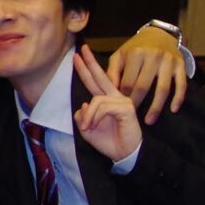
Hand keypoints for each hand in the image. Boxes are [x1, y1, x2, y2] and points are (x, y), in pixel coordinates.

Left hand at [69, 46, 142, 161]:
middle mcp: (115, 97)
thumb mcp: (88, 129)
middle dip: (89, 64)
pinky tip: (94, 126)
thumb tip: (83, 105)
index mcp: (106, 101)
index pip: (95, 81)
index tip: (78, 56)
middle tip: (80, 51)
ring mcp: (122, 101)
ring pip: (96, 99)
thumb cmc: (108, 141)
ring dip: (88, 116)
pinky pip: (103, 107)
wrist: (124, 153)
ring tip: (88, 127)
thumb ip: (82, 116)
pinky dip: (95, 117)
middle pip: (100, 77)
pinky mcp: (126, 108)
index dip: (87, 69)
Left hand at [105, 25, 189, 121]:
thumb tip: (104, 92)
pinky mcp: (180, 65)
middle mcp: (153, 56)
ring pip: (162, 89)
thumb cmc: (134, 48)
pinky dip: (178, 98)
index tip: (119, 108)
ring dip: (156, 108)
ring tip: (149, 121)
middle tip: (132, 117)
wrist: (158, 34)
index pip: (127, 82)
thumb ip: (111, 72)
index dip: (122, 97)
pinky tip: (173, 110)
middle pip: (143, 87)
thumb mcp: (119, 56)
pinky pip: (181, 85)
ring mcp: (168, 61)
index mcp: (135, 53)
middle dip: (136, 104)